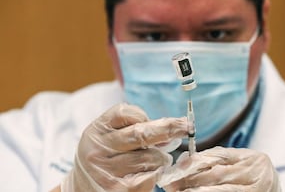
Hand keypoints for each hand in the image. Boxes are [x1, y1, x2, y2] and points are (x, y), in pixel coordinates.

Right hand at [61, 103, 187, 191]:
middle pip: (140, 133)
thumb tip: (169, 132)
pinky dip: (156, 173)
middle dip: (168, 128)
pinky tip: (151, 172)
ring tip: (159, 159)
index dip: (145, 115)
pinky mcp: (118, 189)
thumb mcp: (109, 136)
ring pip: (149, 157)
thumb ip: (132, 128)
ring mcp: (107, 170)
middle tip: (186, 126)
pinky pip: (149, 176)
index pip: (124, 113)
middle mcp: (98, 149)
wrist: (84, 187)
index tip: (163, 118)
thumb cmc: (105, 156)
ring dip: (162, 158)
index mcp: (97, 130)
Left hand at [159, 146, 280, 191]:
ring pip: (219, 189)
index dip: (193, 162)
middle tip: (170, 182)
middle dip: (190, 178)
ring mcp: (256, 189)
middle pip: (216, 174)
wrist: (272, 191)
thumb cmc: (253, 178)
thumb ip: (217, 161)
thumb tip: (184, 162)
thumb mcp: (239, 165)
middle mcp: (256, 172)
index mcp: (252, 158)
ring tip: (178, 191)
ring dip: (196, 190)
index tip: (174, 168)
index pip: (217, 157)